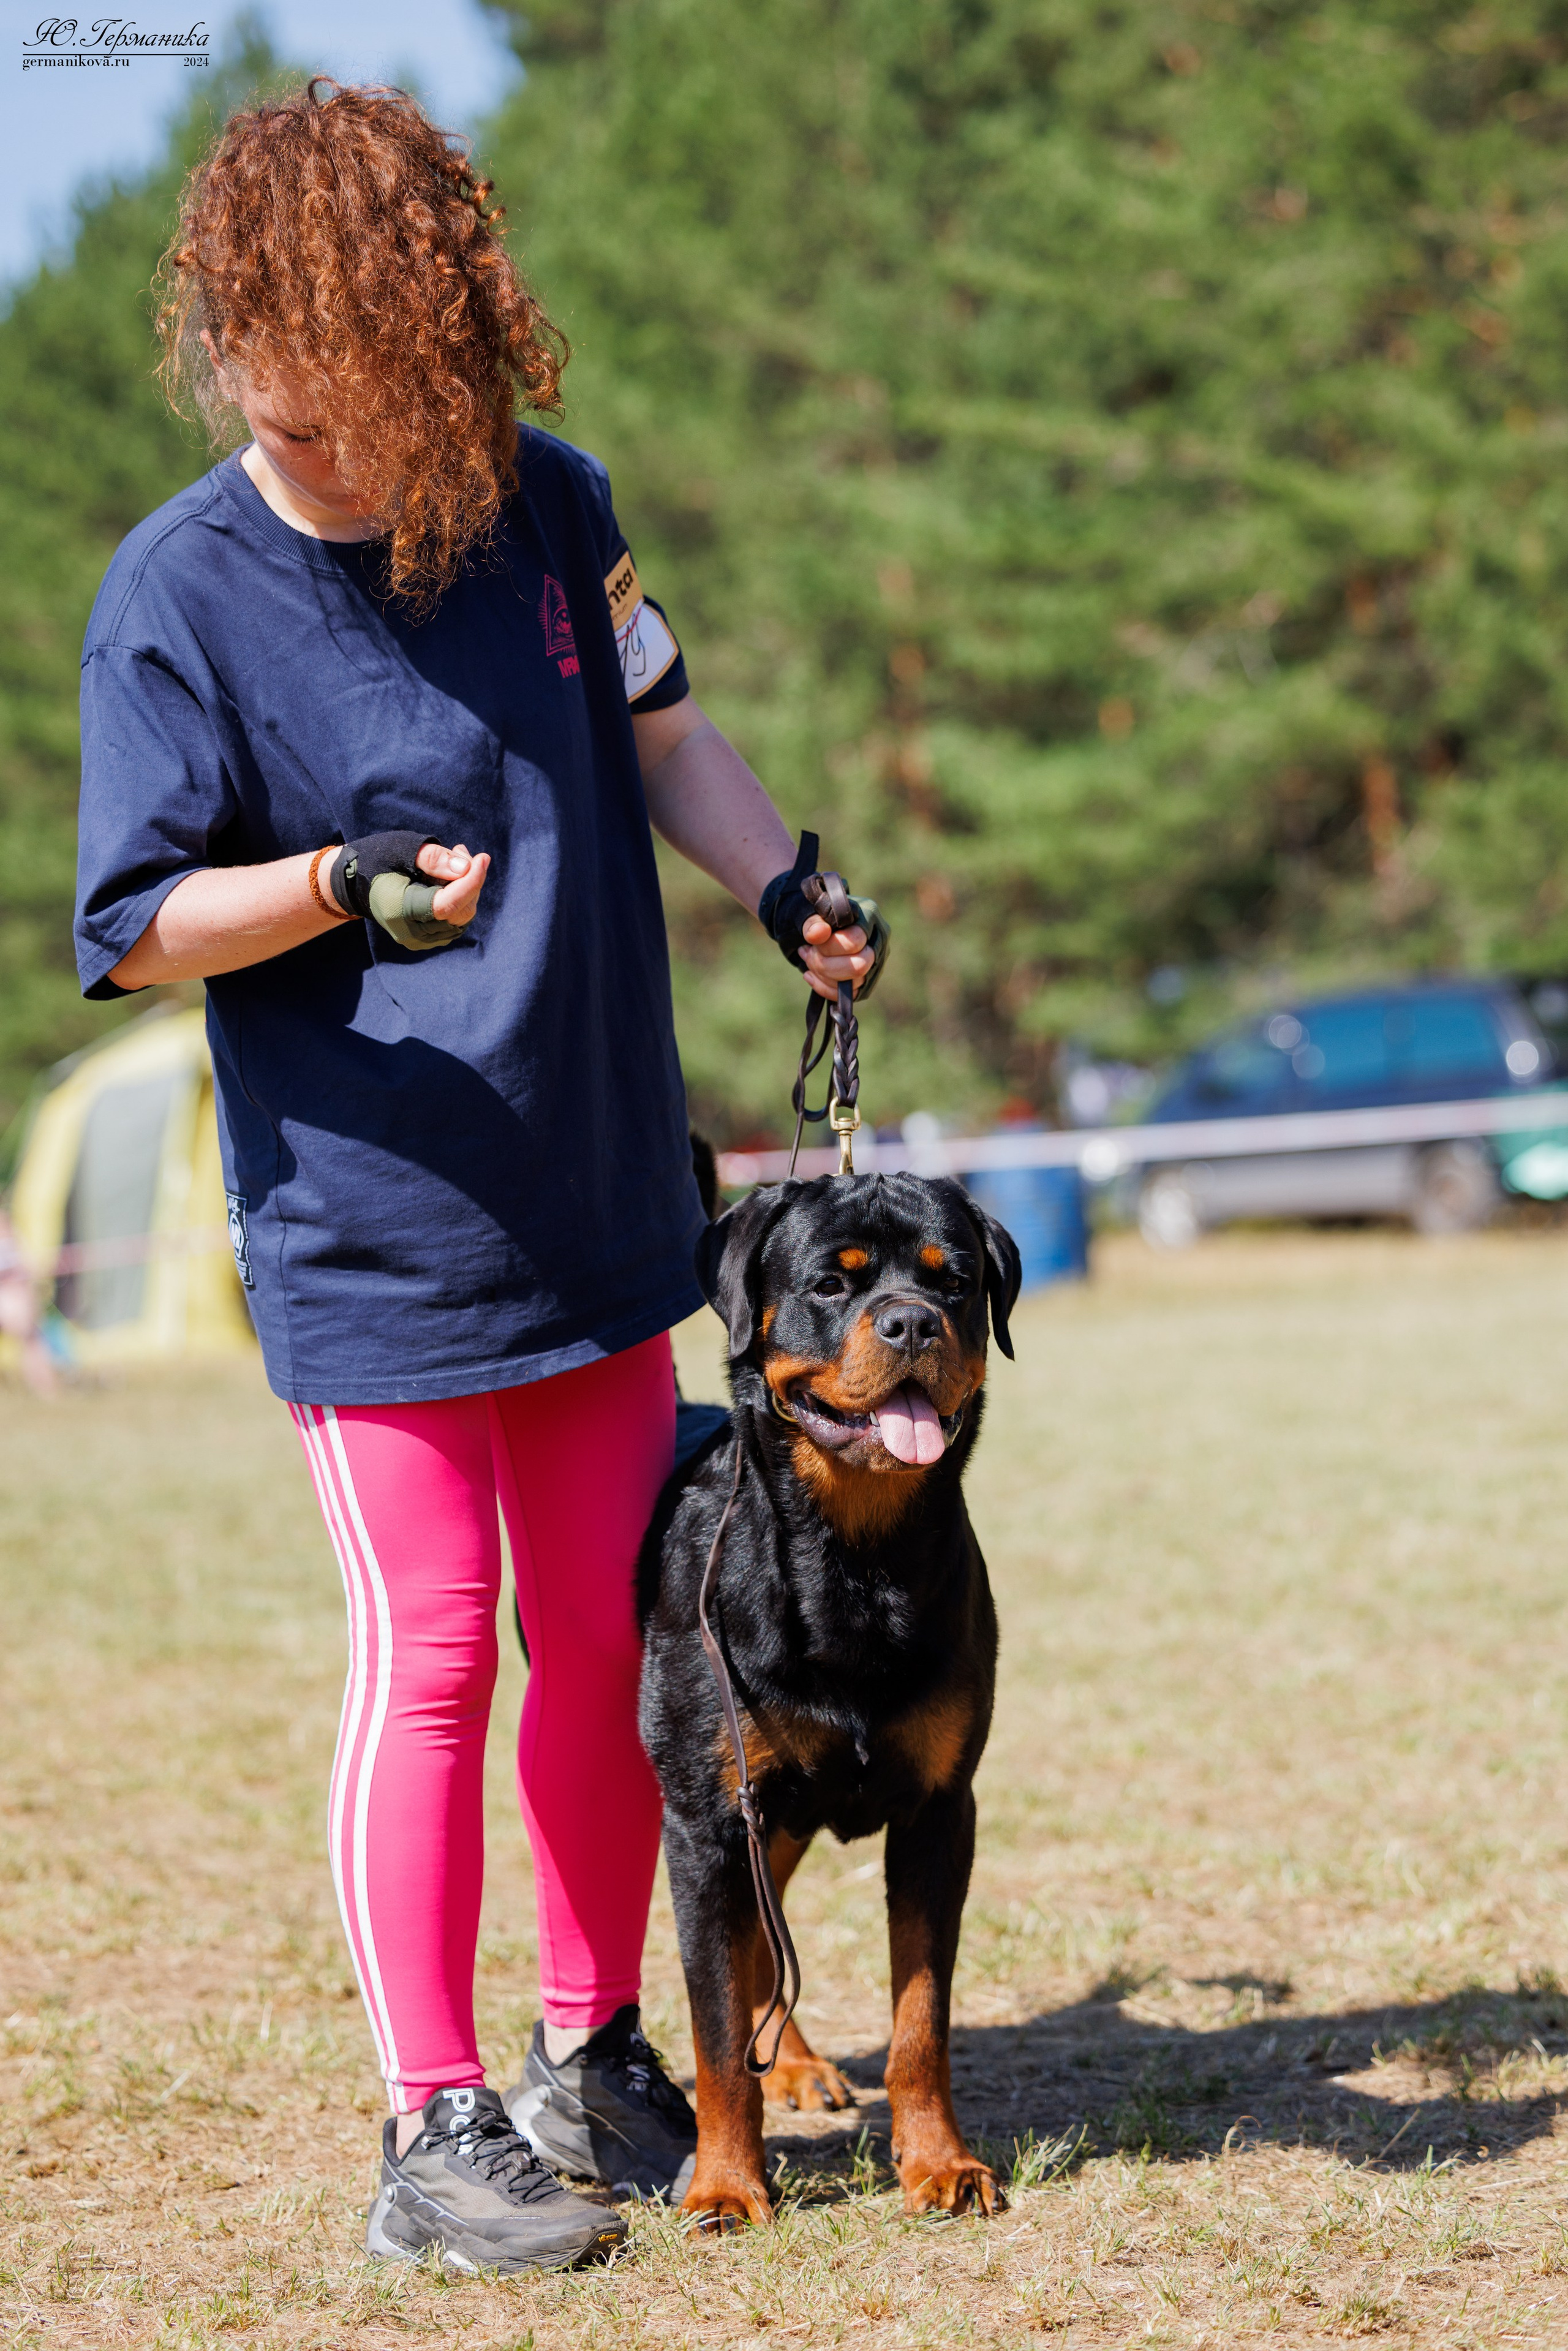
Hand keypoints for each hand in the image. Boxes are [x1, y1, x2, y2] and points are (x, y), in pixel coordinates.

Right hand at [328, 840, 490, 925]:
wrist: (354, 885)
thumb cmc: (376, 860)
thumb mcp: (401, 849)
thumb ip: (434, 858)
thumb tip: (466, 868)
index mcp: (399, 911)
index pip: (446, 905)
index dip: (470, 882)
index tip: (483, 857)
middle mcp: (412, 933)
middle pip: (459, 911)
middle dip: (470, 879)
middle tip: (460, 850)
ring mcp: (421, 940)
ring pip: (462, 915)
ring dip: (467, 886)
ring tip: (452, 858)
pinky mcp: (429, 939)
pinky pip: (457, 919)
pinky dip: (461, 896)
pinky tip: (450, 876)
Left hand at [800, 912, 875, 1000]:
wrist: (821, 928)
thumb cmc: (819, 918)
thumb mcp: (811, 914)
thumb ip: (812, 922)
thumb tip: (818, 934)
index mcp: (869, 917)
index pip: (855, 941)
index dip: (829, 946)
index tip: (811, 940)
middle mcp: (878, 941)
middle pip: (859, 967)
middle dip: (825, 965)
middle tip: (807, 953)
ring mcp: (876, 963)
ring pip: (853, 984)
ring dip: (822, 975)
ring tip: (807, 960)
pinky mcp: (867, 981)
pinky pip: (849, 995)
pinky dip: (824, 988)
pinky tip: (810, 975)